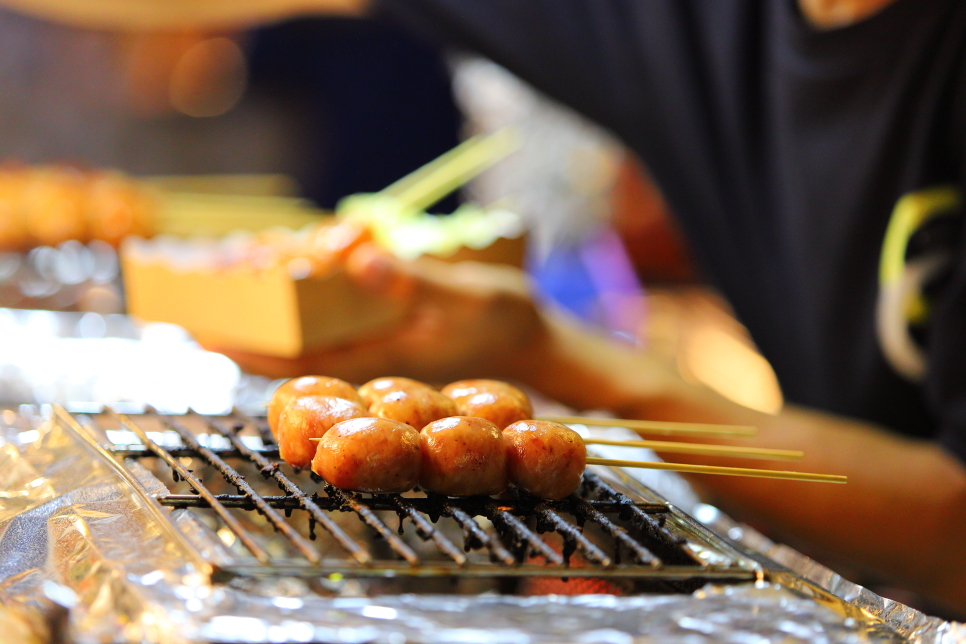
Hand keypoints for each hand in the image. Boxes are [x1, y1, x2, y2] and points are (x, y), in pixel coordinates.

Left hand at [215, 243, 549, 383]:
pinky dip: (303, 285)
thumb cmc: (505, 320)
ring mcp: (375, 338)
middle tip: (198, 293)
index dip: (251, 350)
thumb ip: (418, 283)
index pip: (303, 360)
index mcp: (385, 357)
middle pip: (292, 343)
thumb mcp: (471, 297)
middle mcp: (370, 352)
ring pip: (307, 326)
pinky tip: (283, 260)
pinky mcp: (383, 322)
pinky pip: (331, 309)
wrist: (529, 336)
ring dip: (269, 301)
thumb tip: (359, 260)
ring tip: (226, 269)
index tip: (205, 335)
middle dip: (246, 322)